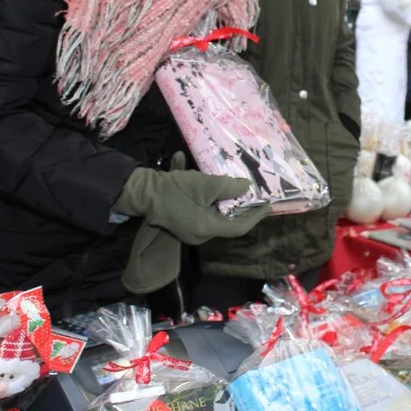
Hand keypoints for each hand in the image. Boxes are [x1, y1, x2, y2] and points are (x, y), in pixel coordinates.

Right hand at [115, 154, 269, 245]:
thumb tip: (247, 188)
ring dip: (223, 199)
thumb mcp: (207, 185)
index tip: (268, 205)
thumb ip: (230, 187)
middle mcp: (199, 233)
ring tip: (235, 186)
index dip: (255, 216)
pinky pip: (197, 206)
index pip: (239, 227)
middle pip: (226, 221)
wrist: (142, 191)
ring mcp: (188, 227)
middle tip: (253, 194)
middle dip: (240, 207)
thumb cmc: (177, 191)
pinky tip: (204, 178)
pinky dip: (204, 193)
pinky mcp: (179, 217)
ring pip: (212, 212)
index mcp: (207, 228)